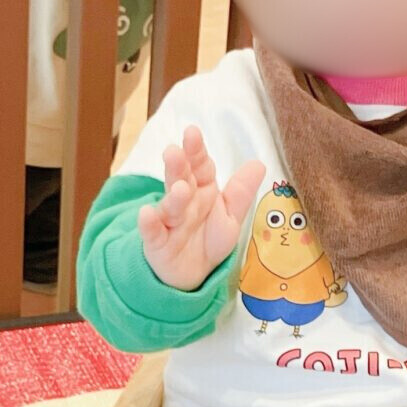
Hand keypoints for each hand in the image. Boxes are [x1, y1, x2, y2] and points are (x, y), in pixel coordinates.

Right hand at [139, 126, 264, 291]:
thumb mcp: (231, 216)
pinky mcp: (157, 244)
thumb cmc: (210, 239)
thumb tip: (259, 163)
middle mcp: (184, 201)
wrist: (193, 273)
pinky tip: (147, 214)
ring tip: (179, 188)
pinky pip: (152, 233)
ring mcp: (168, 221)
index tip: (192, 133)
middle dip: (178, 165)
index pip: (200, 166)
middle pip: (180, 180)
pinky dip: (149, 224)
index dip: (196, 151)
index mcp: (203, 189)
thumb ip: (242, 191)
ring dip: (173, 197)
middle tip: (174, 151)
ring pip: (170, 206)